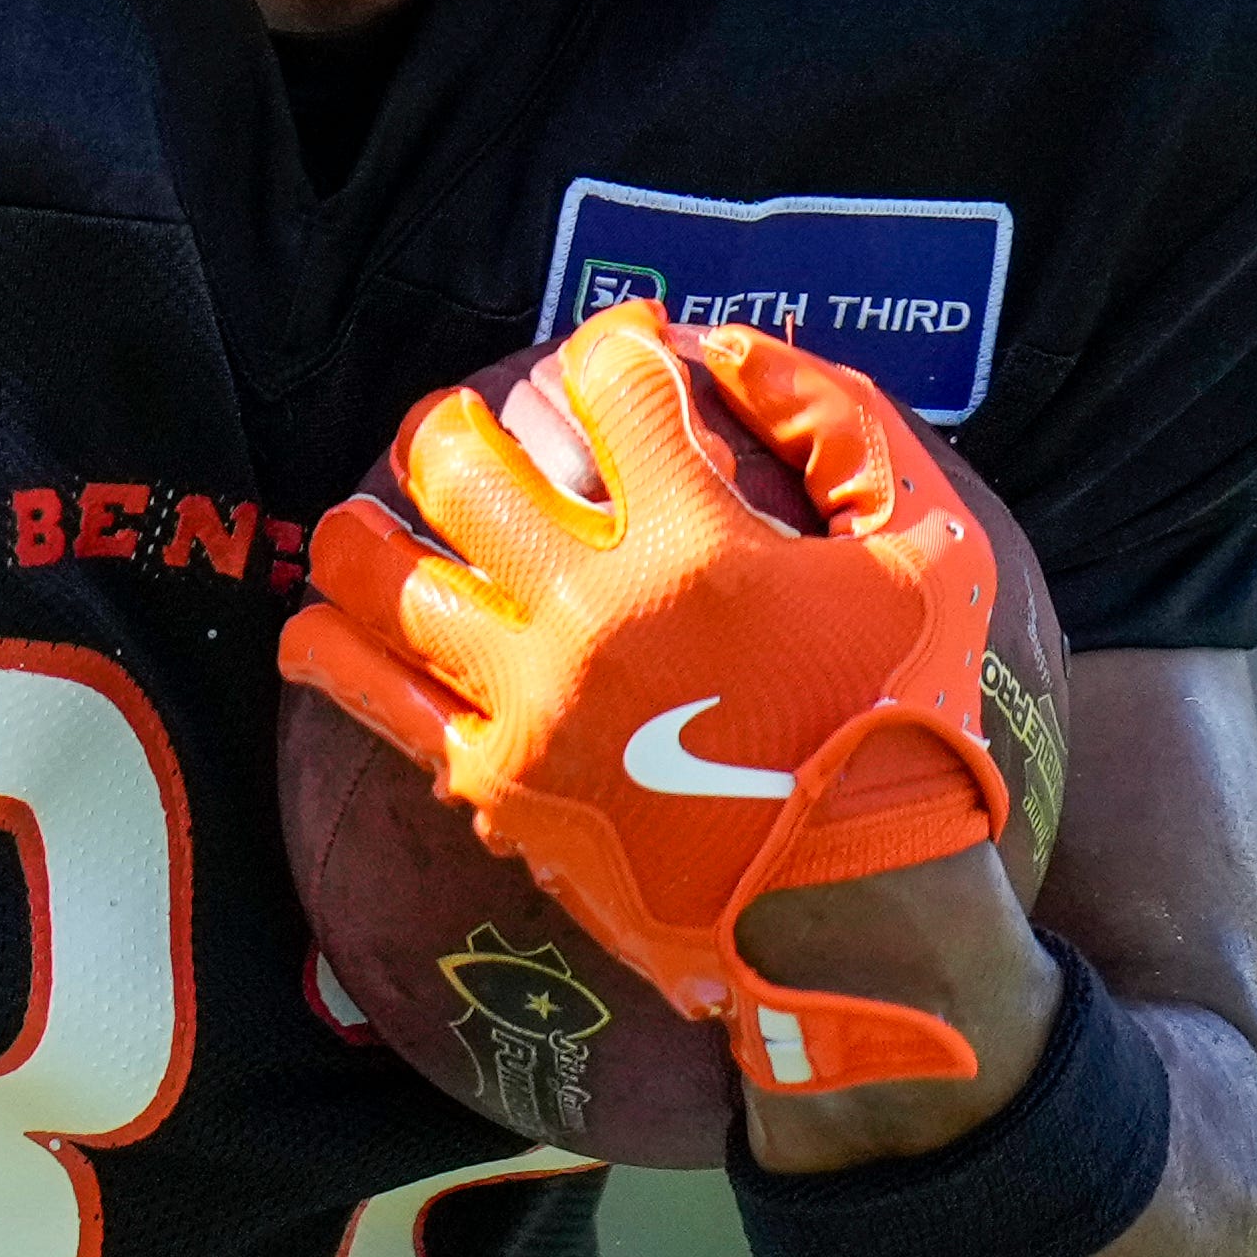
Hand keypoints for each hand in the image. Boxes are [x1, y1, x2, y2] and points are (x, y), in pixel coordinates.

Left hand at [289, 304, 1009, 1087]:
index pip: (614, 384)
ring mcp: (531, 703)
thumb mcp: (935, 550)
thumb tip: (729, 346)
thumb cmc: (912, 723)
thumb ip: (845, 424)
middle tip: (471, 431)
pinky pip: (373, 703)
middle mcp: (593, 614)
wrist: (861, 912)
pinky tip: (322, 628)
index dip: (618, 343)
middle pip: (458, 466)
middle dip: (454, 423)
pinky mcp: (497, 785)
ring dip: (364, 530)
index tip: (628, 352)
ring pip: (382, 578)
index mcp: (698, 548)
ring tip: (369, 518)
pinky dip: (333, 652)